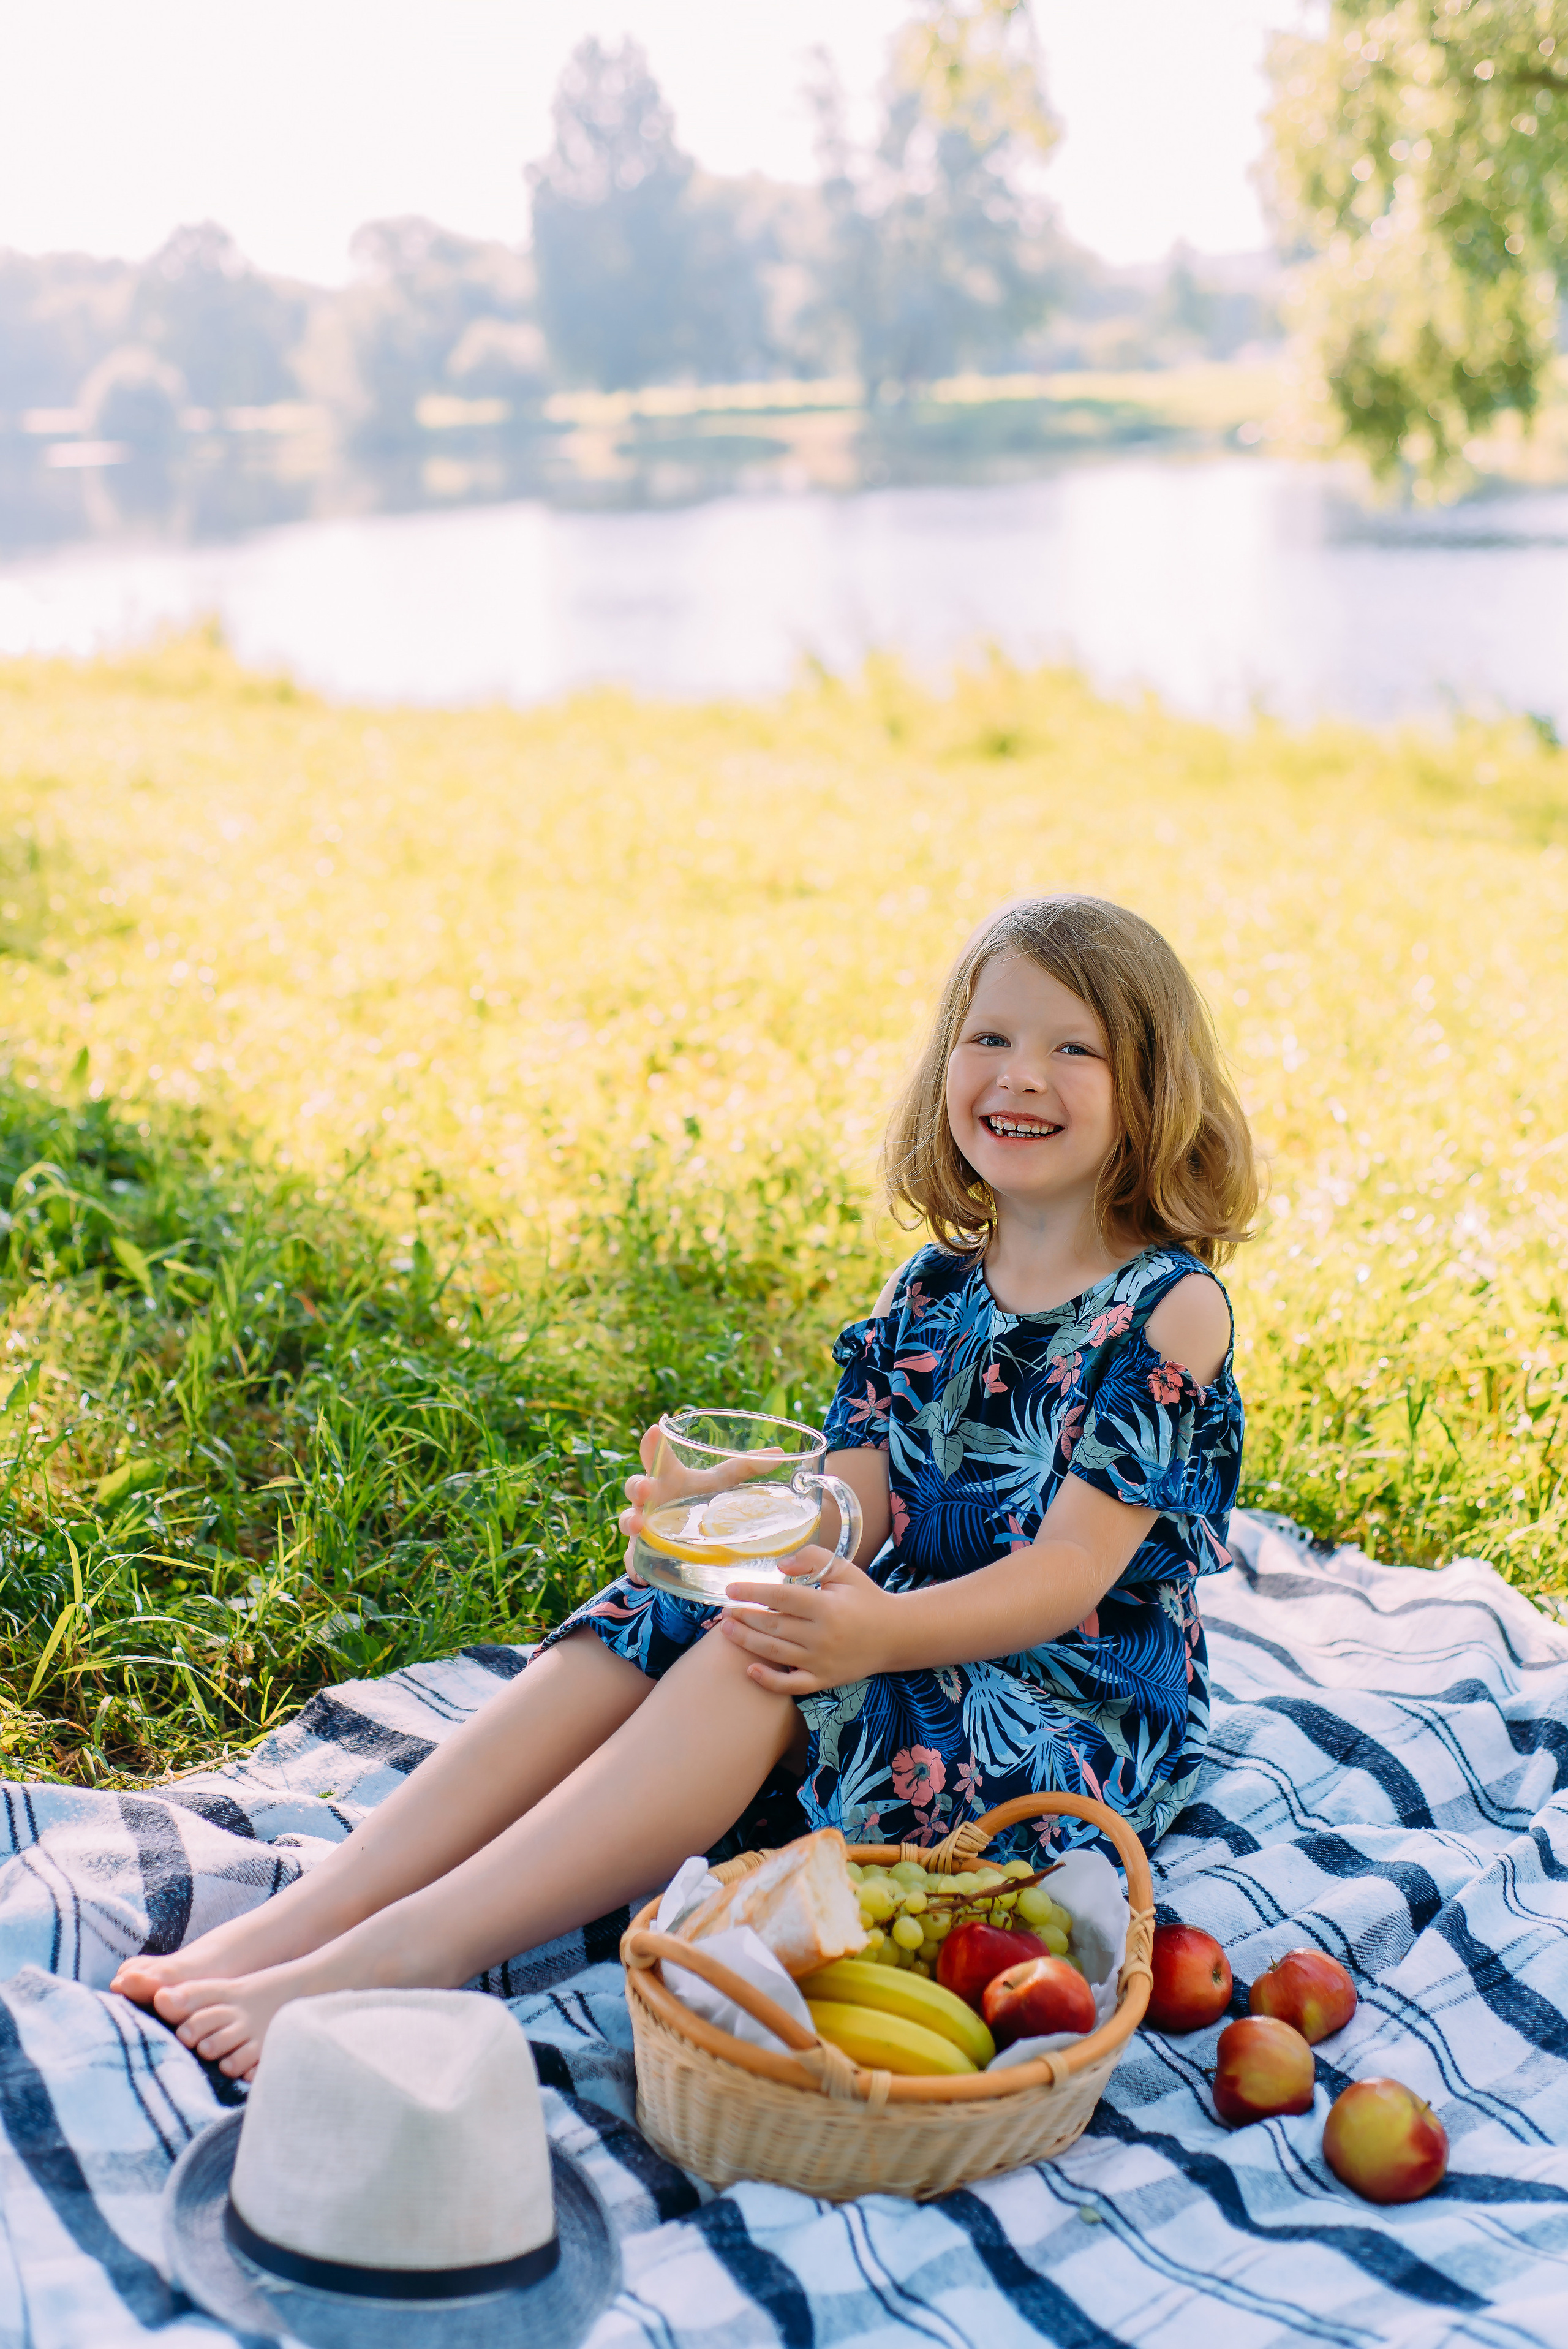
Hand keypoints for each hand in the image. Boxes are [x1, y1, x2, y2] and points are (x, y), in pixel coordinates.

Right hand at [617, 1424, 785, 1587]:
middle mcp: (650, 1498)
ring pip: (628, 1520)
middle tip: (646, 1487)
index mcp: (668, 1476)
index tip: (656, 1429)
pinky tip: (641, 1574)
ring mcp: (643, 1525)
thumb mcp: (721, 1482)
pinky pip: (632, 1560)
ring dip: (631, 1521)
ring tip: (639, 1525)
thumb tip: (779, 1453)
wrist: (686, 1533)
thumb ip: (747, 1466)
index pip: (657, 1455)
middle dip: (637, 1485)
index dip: (654, 1443)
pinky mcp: (641, 1553)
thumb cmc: (701, 1497)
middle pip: (636, 1486)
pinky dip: (635, 1566)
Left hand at [718, 1554, 896, 1694]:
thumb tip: (780, 1567)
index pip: (781, 1598)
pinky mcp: (824, 1680)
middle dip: (744, 1617)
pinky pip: (792, 1685)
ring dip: (747, 1642)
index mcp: (827, 1607)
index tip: (731, 1589)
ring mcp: (822, 1662)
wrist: (896, 1635)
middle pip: (773, 1627)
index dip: (752, 1593)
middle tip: (723, 1610)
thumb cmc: (865, 1598)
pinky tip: (750, 1669)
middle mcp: (822, 1636)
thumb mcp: (844, 1570)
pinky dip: (769, 1680)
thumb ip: (813, 1559)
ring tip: (727, 1629)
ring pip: (775, 1653)